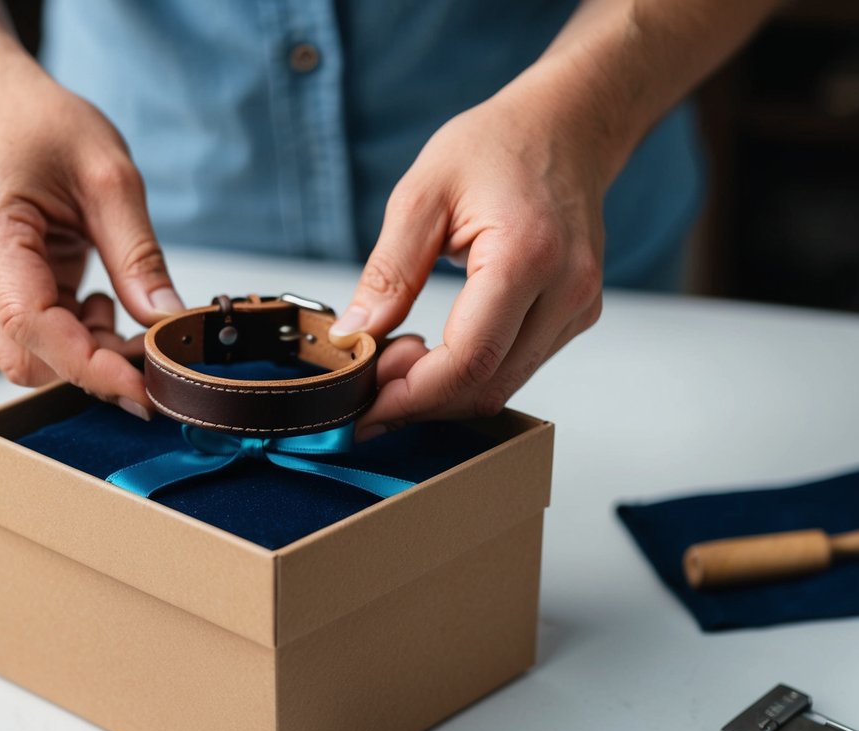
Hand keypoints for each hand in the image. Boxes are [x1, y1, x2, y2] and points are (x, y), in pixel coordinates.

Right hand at [0, 56, 182, 418]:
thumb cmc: (38, 123)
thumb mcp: (110, 177)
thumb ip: (138, 257)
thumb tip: (165, 320)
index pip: (31, 325)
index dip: (89, 366)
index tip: (140, 386)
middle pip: (21, 357)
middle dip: (89, 363)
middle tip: (139, 341)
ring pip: (18, 358)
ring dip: (75, 351)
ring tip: (107, 304)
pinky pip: (16, 339)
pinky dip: (61, 337)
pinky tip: (83, 301)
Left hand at [330, 79, 606, 437]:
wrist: (565, 126)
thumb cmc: (496, 146)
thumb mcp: (422, 195)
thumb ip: (388, 273)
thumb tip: (353, 335)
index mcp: (528, 256)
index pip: (468, 358)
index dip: (411, 394)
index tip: (364, 404)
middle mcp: (566, 290)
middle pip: (486, 385)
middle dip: (420, 399)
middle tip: (371, 379)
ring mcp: (578, 307)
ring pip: (503, 386)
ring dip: (442, 391)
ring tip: (399, 356)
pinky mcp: (576, 316)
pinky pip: (517, 367)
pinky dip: (469, 374)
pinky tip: (434, 351)